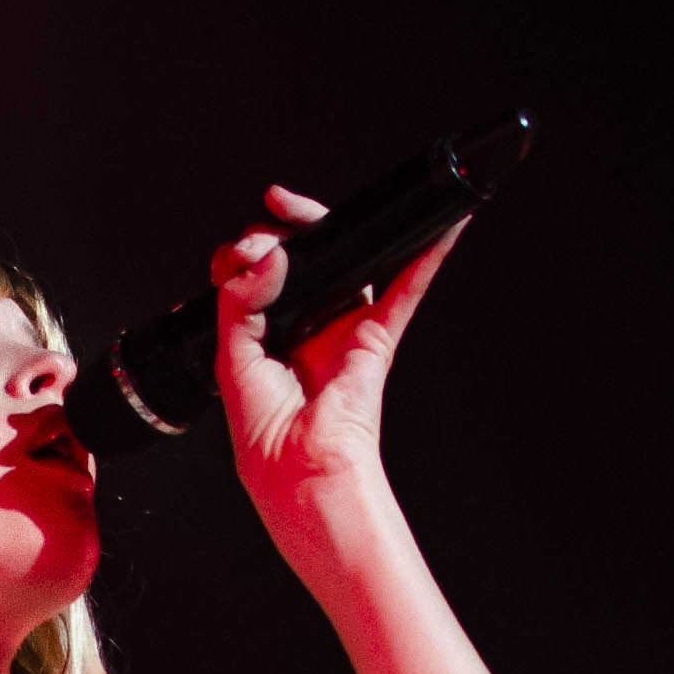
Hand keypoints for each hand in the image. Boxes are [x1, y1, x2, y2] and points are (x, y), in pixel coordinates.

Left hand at [212, 182, 460, 538]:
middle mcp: (308, 322)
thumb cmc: (264, 431)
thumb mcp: (232, 355)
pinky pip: (407, 287)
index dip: (244, 253)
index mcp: (269, 330)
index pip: (259, 273)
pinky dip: (428, 254)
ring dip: (324, 224)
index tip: (233, 253)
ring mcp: (344, 324)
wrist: (296, 465)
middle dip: (273, 233)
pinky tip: (442, 224)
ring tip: (291, 208)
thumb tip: (268, 256)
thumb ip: (240, 301)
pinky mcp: (377, 334)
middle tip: (256, 239)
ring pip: (345, 260)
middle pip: (300, 256)